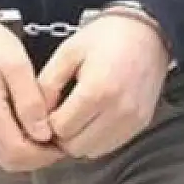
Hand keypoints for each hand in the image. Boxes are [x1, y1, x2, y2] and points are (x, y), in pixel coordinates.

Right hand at [0, 18, 63, 172]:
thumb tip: (44, 135)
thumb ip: (31, 102)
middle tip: (59, 141)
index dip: (45, 155)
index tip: (64, 143)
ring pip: (2, 156)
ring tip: (45, 131)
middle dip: (38, 157)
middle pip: (10, 161)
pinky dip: (13, 142)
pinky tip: (27, 126)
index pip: (18, 153)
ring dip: (27, 151)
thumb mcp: (17, 65)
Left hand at [38, 13, 171, 159]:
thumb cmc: (106, 38)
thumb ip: (48, 84)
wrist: (147, 32)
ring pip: (92, 151)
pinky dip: (97, 139)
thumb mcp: (68, 52)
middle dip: (62, 134)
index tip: (48, 109)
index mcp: (97, 91)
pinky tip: (94, 118)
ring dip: (79, 139)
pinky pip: (110, 146)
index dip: (47, 121)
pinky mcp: (140, 124)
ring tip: (77, 115)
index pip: (60, 129)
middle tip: (60, 114)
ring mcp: (132, 120)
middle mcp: (118, 111)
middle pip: (75, 146)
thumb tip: (37, 114)